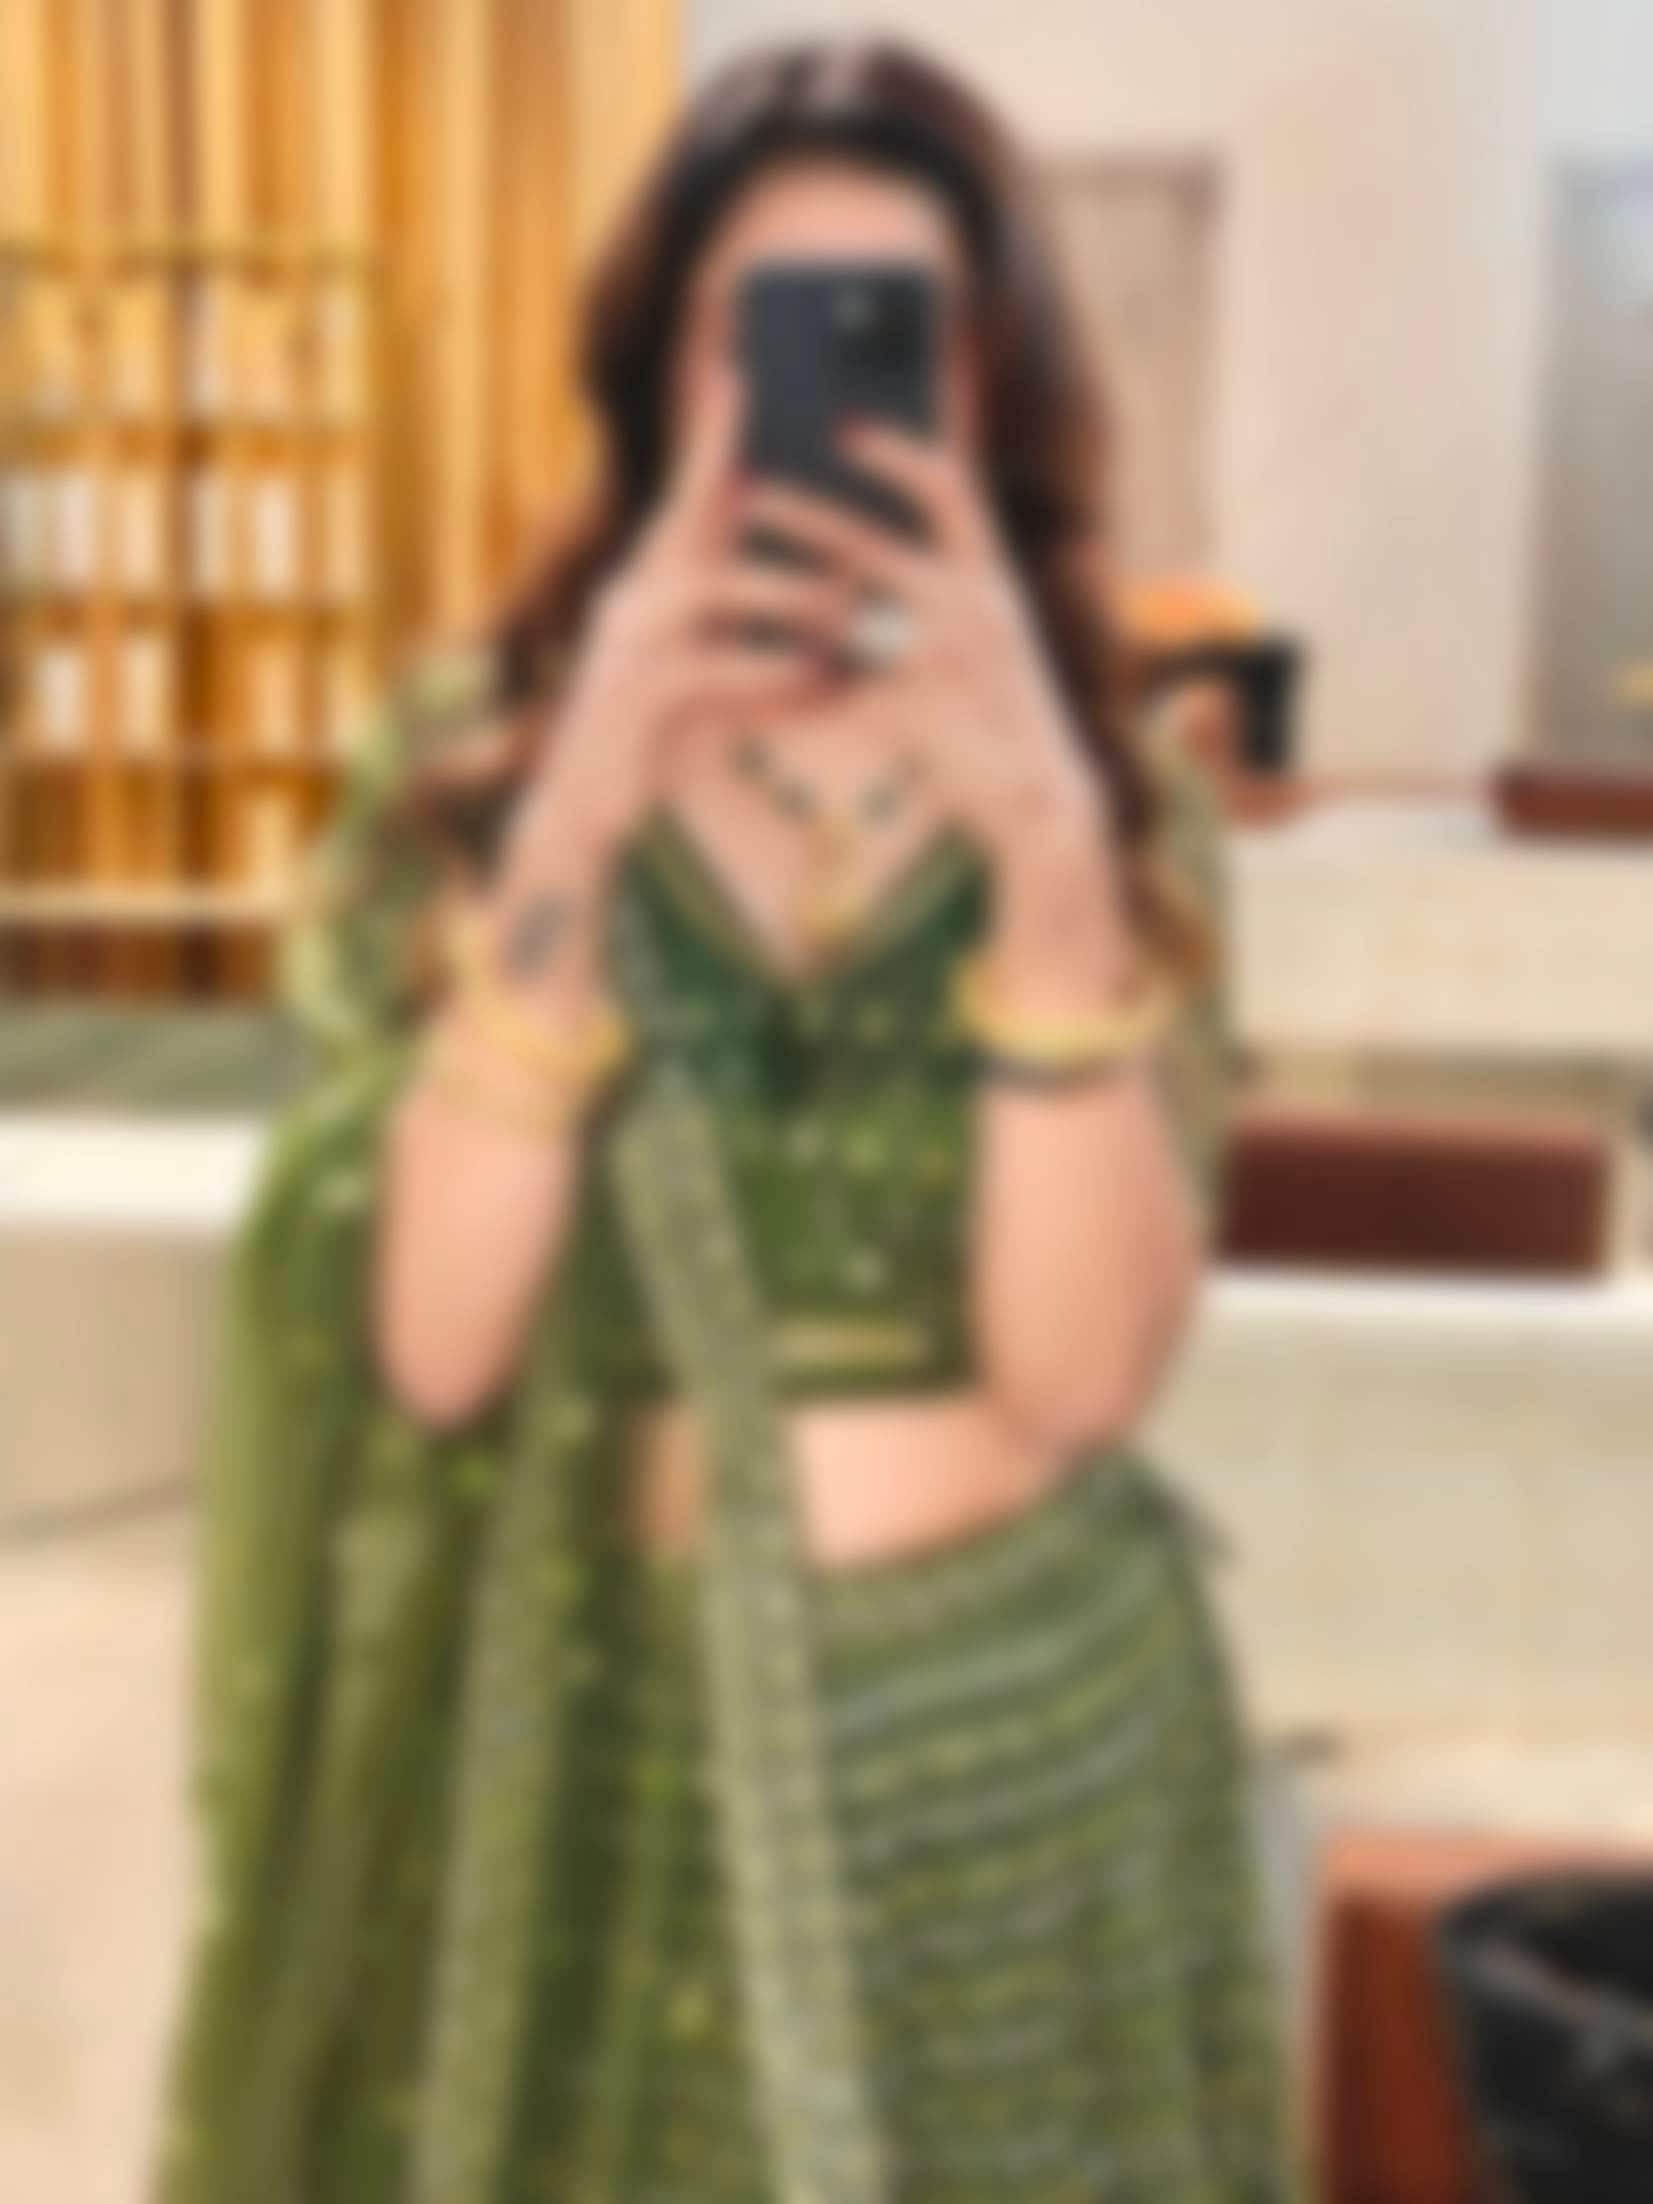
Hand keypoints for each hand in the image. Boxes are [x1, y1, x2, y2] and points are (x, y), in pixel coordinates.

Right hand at [503, 366, 851, 883]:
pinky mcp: (633, 701)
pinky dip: (774, 675)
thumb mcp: (714, 675)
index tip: (740, 371)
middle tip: (802, 447)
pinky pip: (711, 673)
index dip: (711, 435)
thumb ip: (756, 630)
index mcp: (653, 585)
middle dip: (736, 475)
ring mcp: (625, 648)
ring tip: (850, 614)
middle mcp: (632, 600)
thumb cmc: (663, 741)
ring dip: (787, 600)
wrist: (590, 813)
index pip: (684, 497)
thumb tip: (837, 585)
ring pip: (709, 594)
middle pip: (687, 518)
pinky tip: (824, 683)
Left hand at [737, 422, 1109, 874]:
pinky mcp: (910, 711)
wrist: (1039, 795)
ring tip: (735, 569)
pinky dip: (799, 665)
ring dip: (783, 587)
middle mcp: (968, 606)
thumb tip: (873, 549)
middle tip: (746, 493)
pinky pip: (840, 680)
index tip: (842, 430)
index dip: (894, 452)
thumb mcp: (999, 629)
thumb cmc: (1009, 706)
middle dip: (801, 515)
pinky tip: (759, 651)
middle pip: (868, 543)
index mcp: (991, 574)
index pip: (947, 487)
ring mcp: (937, 660)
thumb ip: (953, 582)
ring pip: (841, 613)